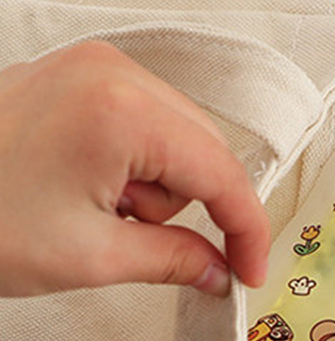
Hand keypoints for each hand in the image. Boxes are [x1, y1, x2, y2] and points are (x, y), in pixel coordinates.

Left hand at [0, 41, 268, 296]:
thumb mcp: (91, 257)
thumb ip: (173, 261)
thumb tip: (220, 271)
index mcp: (122, 110)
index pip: (221, 174)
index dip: (245, 230)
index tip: (249, 272)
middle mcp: (115, 72)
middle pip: (205, 149)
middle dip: (191, 205)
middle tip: (147, 244)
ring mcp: (94, 68)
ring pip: (178, 138)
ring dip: (158, 189)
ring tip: (101, 212)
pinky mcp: (80, 77)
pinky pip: (145, 125)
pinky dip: (137, 168)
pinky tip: (94, 189)